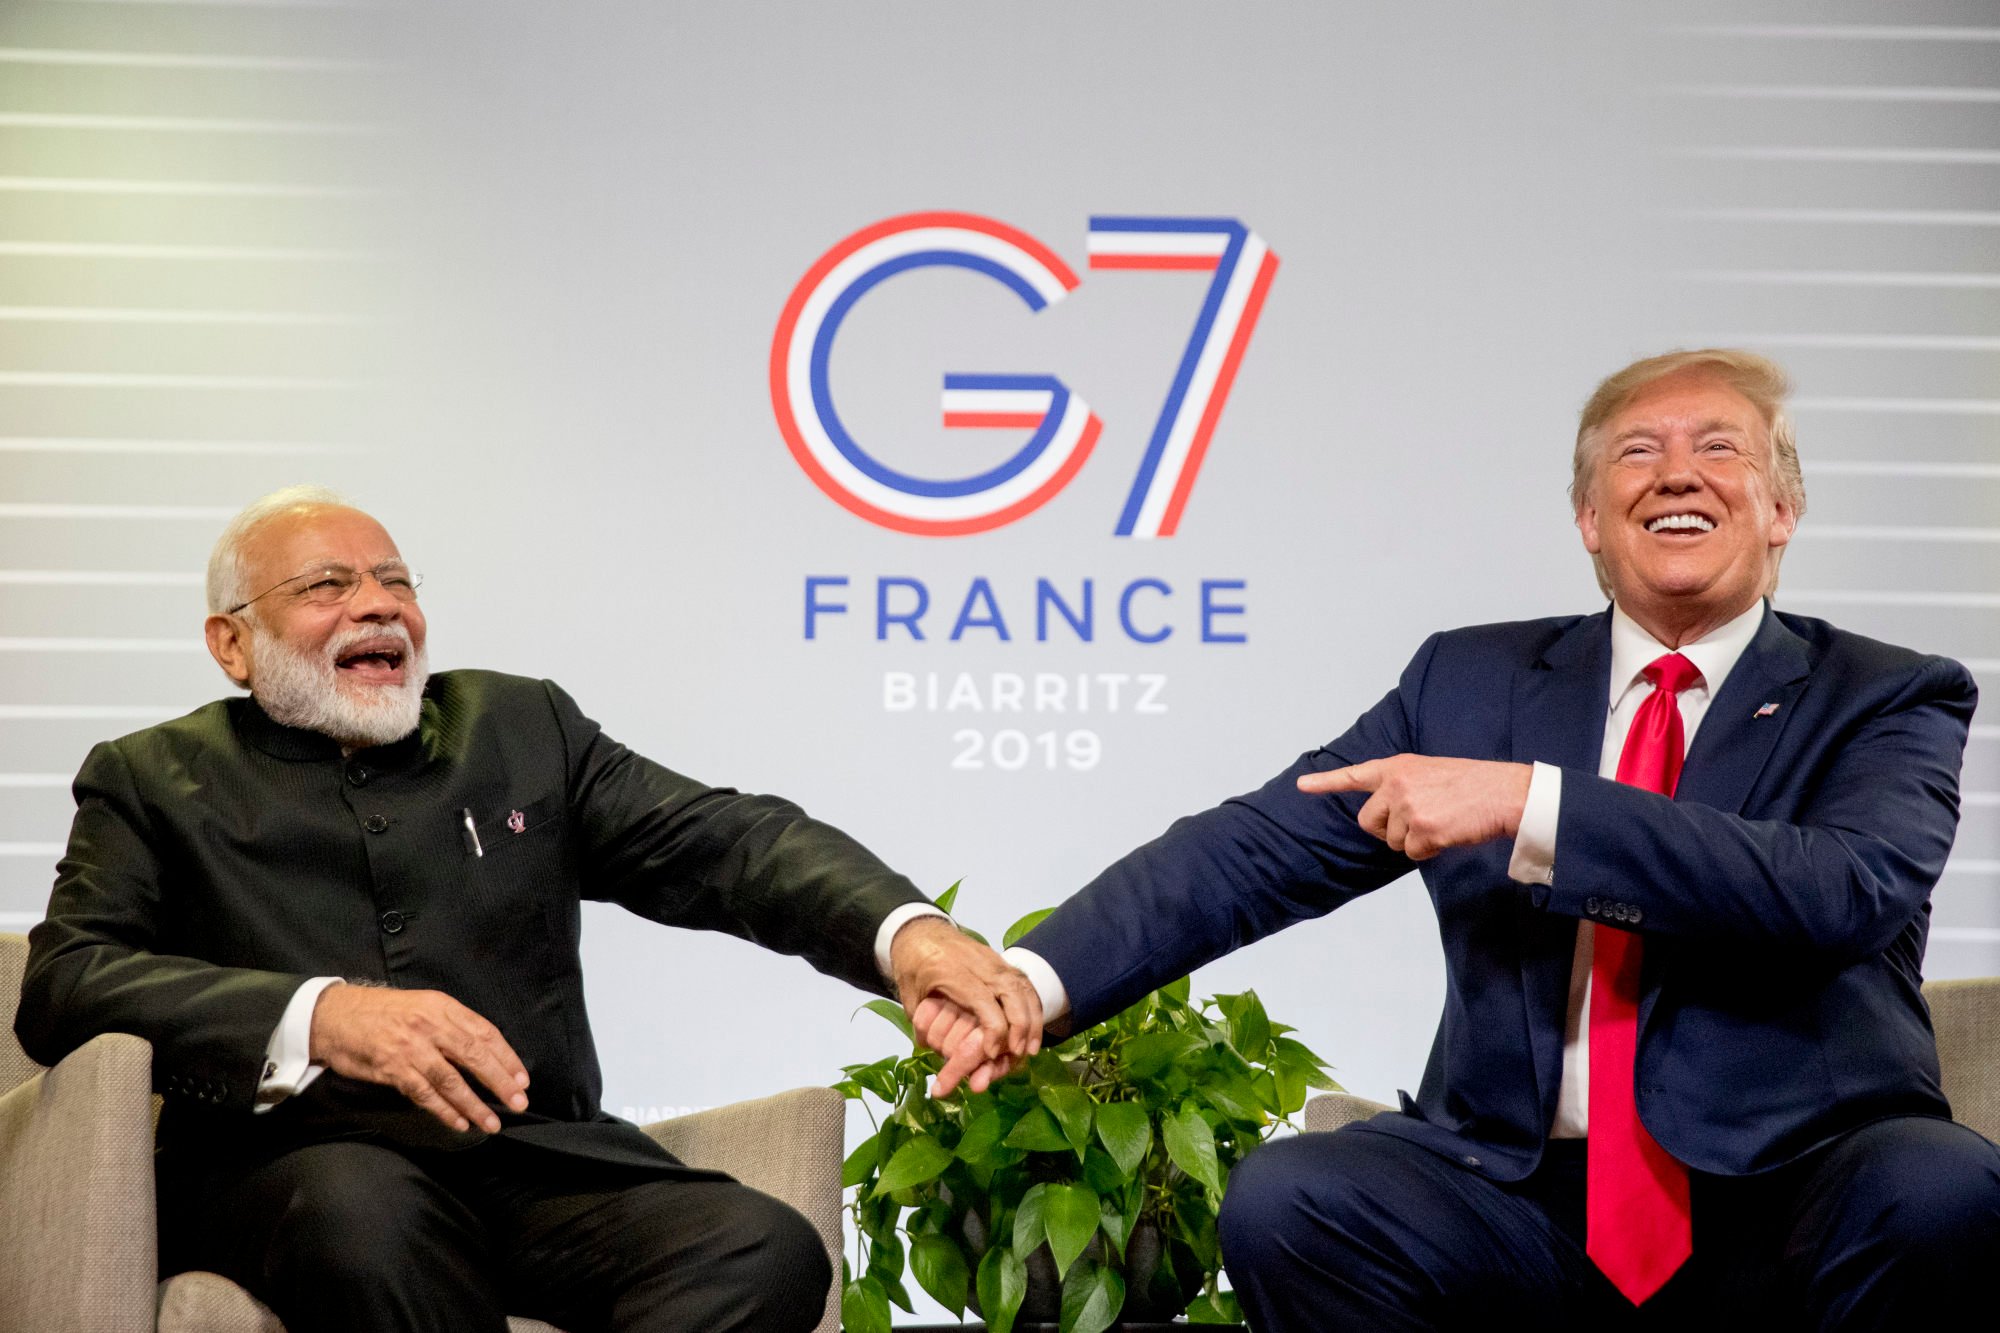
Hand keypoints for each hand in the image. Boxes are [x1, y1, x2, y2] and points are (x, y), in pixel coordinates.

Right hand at [308, 984, 529, 1133]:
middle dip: (500, 1082)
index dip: (507, 1058)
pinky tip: (459, 1123)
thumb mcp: (424, 1005)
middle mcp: (430, 1025)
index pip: (485, 1033)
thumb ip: (453, 1024)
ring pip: (451, 1080)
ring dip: (474, 1105)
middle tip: (519, 1103)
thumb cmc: (384, 1012)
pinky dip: (444, 1111)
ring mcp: (411, 1048)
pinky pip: (424, 1094)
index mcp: (443, 1007)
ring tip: (492, 1123)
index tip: (522, 1080)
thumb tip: (487, 1052)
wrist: (335, 1015)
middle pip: (474, 1056)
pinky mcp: (392, 1069)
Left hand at [889, 916, 1041, 1080]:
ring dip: (1031, 1019)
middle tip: (1018, 1052)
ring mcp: (994, 961)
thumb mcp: (908, 991)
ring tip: (1031, 1048)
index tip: (991, 1052)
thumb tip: (930, 1048)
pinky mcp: (1001, 961)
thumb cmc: (913, 962)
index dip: (993, 1028)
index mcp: (954, 972)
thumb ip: (919, 1021)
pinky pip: (1024, 984)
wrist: (920, 930)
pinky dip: (1032, 1007)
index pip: (983, 1001)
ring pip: (1022, 987)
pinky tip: (1033, 1028)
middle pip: (1011, 992)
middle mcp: (980, 965)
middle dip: (1020, 1025)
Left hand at [1299, 755, 1531, 860]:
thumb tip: (1385, 816)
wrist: (1505, 792)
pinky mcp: (1423, 830)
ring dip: (1414, 841)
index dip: (1325, 782)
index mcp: (1397, 767)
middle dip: (1387, 831)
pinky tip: (1448, 833)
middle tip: (1416, 823)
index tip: (1302, 786)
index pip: (1354, 775)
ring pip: (1392, 842)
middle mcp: (1396, 784)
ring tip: (1441, 822)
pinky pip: (1413, 853)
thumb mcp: (1429, 772)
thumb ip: (1401, 786)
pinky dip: (1429, 851)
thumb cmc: (1472, 784)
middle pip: (1368, 823)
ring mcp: (1408, 807)